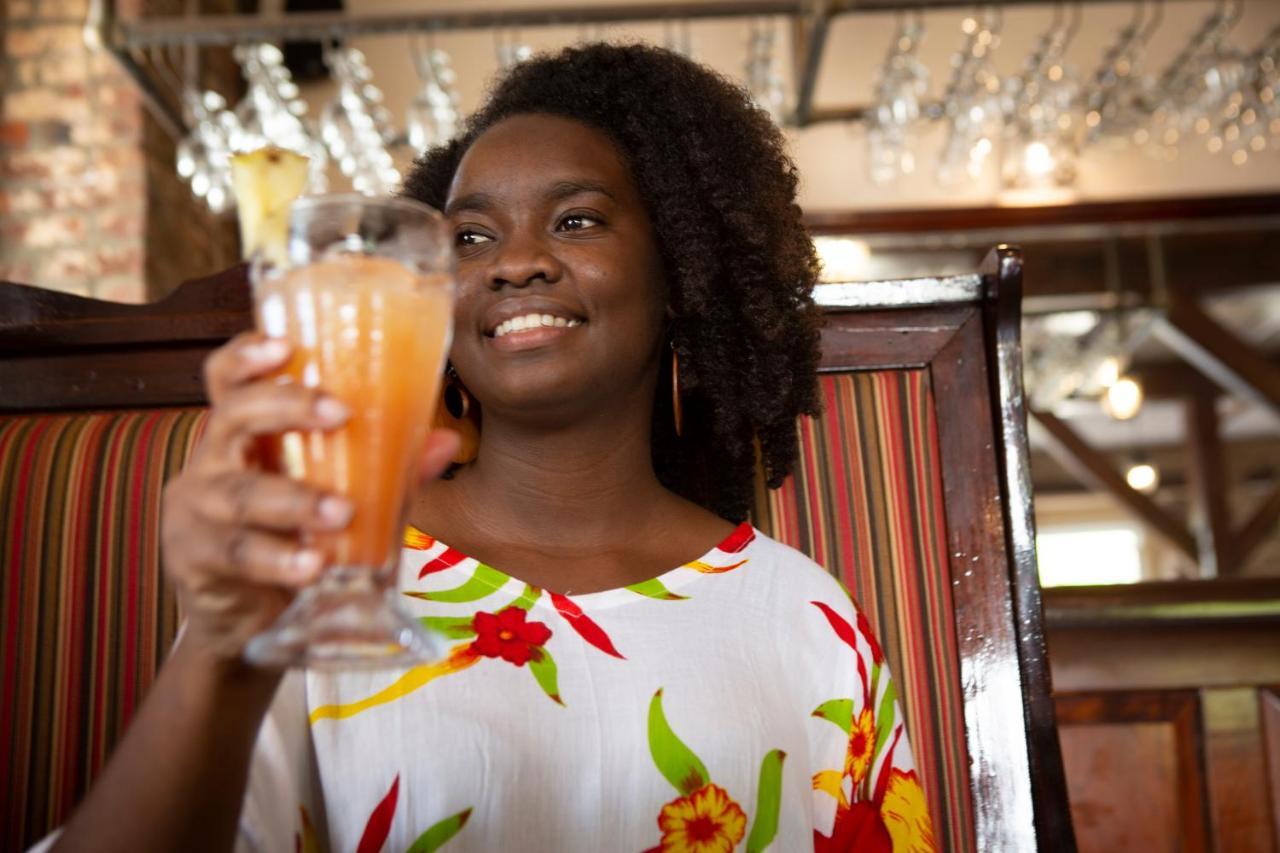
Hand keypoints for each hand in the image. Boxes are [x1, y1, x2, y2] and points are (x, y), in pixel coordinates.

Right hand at [161, 333, 459, 665]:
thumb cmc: (289, 535)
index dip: (247, 355)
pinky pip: (237, 554)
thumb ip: (387, 468)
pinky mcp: (197, 561)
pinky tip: (310, 565)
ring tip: (341, 511)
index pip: (227, 379)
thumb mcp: (337, 494)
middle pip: (232, 416)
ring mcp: (198, 511)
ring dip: (294, 499)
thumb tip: (447, 443)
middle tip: (340, 413)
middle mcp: (212, 461)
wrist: (245, 616)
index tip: (285, 345)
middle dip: (286, 408)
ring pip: (240, 493)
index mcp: (242, 434)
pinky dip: (277, 559)